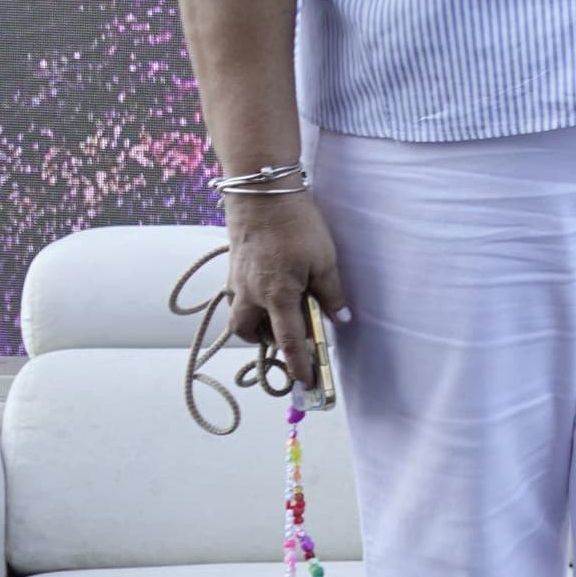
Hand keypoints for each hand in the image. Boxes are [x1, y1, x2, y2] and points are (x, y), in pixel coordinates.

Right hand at [220, 190, 348, 392]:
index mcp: (277, 297)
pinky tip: (269, 285)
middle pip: (250, 333)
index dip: (298, 364)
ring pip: (240, 314)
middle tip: (288, 336)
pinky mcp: (233, 267)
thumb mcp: (325, 261)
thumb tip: (343, 319)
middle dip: (267, 341)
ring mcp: (237, 280)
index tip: (305, 381)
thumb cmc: (296, 226)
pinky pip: (238, 294)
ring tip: (279, 311)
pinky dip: (251, 300)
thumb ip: (332, 294)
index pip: (288, 341)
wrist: (261, 194)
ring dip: (256, 321)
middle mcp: (250, 294)